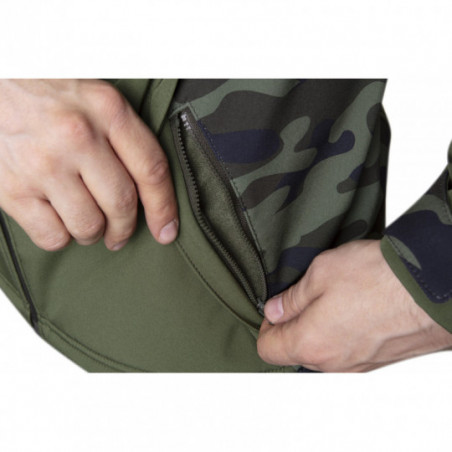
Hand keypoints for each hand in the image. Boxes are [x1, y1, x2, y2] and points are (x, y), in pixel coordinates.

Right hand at [0, 79, 177, 250]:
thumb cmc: (47, 89)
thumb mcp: (95, 96)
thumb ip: (124, 135)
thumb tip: (150, 187)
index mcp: (106, 110)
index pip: (151, 169)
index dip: (164, 207)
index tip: (167, 230)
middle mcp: (77, 137)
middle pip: (121, 204)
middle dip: (124, 228)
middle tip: (119, 232)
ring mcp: (43, 163)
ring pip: (88, 226)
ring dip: (93, 234)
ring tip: (87, 223)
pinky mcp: (12, 187)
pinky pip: (51, 236)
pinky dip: (61, 237)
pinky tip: (59, 220)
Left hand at [257, 240, 451, 371]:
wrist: (431, 287)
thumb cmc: (379, 278)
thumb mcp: (320, 273)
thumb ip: (292, 298)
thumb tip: (275, 310)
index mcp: (310, 343)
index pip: (268, 349)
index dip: (266, 327)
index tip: (276, 309)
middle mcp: (333, 363)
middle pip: (296, 352)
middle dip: (293, 327)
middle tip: (304, 298)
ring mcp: (358, 365)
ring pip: (323, 353)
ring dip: (319, 330)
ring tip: (332, 299)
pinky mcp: (378, 361)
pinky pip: (347, 353)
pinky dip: (342, 334)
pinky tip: (354, 309)